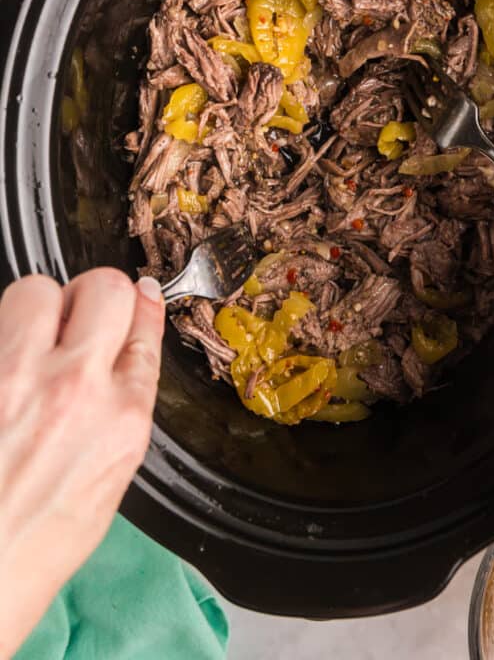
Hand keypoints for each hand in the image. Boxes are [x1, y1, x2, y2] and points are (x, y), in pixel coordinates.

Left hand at [0, 269, 163, 657]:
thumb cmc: (36, 543)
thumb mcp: (109, 477)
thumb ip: (122, 407)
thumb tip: (127, 356)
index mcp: (120, 419)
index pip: (143, 330)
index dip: (142, 306)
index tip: (141, 294)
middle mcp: (74, 389)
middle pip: (103, 288)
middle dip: (95, 294)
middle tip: (80, 315)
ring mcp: (16, 379)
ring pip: (36, 289)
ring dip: (37, 307)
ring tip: (30, 339)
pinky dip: (2, 338)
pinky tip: (5, 372)